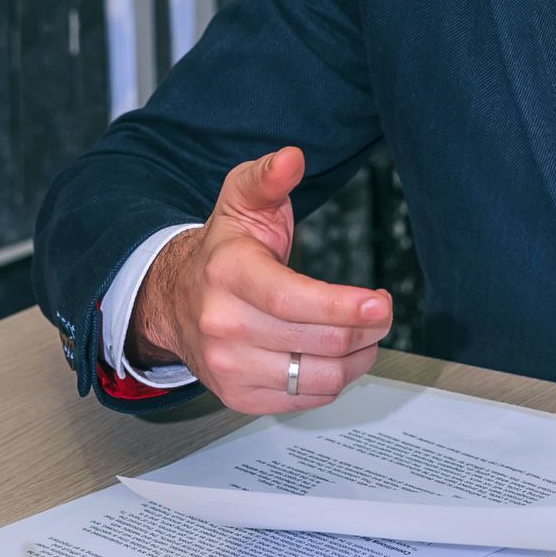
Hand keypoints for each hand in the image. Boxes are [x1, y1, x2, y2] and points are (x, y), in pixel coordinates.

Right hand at [129, 145, 389, 414]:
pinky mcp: (239, 396)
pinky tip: (333, 356)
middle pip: (319, 341)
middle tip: (380, 311)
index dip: (342, 306)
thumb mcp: (241, 202)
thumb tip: (292, 158)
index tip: (379, 302)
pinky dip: (333, 380)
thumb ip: (268, 178)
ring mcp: (229, 367)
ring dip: (358, 357)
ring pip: (320, 375)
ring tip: (364, 334)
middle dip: (366, 328)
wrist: (175, 302)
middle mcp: (222, 325)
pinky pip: (307, 398)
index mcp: (227, 274)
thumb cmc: (223, 253)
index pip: (292, 300)